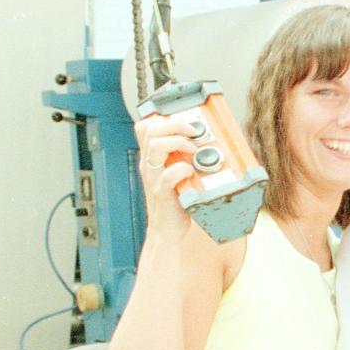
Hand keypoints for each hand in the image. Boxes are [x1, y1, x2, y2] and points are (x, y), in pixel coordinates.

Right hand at [134, 112, 198, 238]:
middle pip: (150, 130)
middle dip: (174, 124)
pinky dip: (182, 169)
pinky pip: (168, 175)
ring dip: (179, 143)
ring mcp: (153, 178)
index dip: (164, 119)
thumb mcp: (177, 175)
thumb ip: (183, 159)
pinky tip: (191, 173)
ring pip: (155, 146)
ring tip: (192, 151)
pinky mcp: (162, 193)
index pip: (145, 126)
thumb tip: (204, 142)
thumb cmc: (176, 203)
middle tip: (192, 132)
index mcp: (151, 159)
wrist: (168, 231)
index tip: (185, 124)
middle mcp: (149, 165)